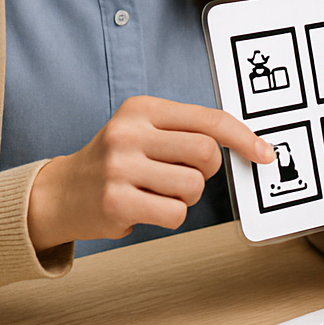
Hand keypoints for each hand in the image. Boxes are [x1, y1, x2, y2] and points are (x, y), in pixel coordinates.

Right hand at [27, 95, 272, 250]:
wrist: (59, 193)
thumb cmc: (115, 162)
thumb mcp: (143, 130)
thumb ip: (186, 131)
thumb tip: (246, 144)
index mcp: (142, 108)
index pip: (208, 119)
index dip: (243, 137)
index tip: (264, 152)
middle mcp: (129, 133)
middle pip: (206, 153)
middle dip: (207, 171)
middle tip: (186, 175)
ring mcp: (120, 167)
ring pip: (193, 186)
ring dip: (186, 196)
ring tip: (157, 191)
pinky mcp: (116, 202)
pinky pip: (175, 213)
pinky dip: (170, 215)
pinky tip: (145, 207)